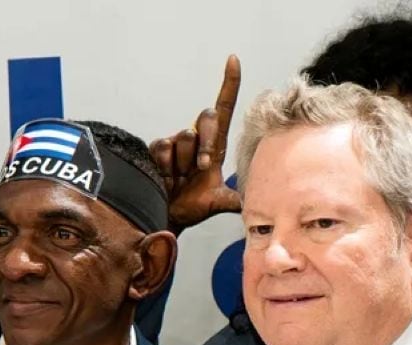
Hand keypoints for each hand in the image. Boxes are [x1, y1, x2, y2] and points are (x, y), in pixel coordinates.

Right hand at [150, 54, 242, 233]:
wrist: (167, 217)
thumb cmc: (193, 206)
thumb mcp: (217, 202)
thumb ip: (235, 199)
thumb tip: (253, 201)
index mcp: (215, 146)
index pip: (224, 109)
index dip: (229, 84)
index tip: (233, 60)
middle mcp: (197, 139)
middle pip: (207, 117)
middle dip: (207, 142)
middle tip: (201, 169)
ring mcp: (176, 143)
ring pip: (185, 136)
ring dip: (184, 162)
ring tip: (180, 179)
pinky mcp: (157, 148)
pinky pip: (164, 147)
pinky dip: (167, 165)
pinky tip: (166, 177)